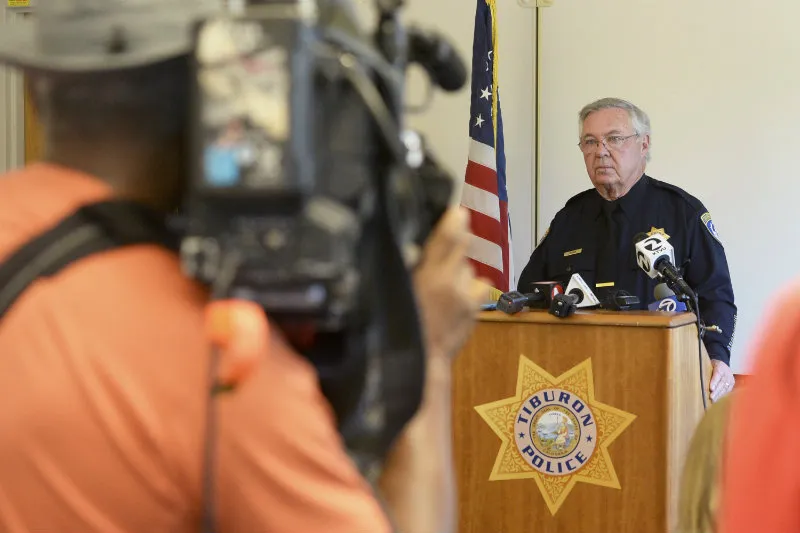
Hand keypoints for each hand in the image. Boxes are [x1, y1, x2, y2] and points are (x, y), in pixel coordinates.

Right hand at [413, 207, 485, 360]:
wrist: (422, 359)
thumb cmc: (400, 325)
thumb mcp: (398, 290)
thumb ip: (412, 266)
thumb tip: (419, 247)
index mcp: (425, 275)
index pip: (447, 237)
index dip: (453, 220)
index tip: (456, 211)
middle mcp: (449, 281)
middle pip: (461, 246)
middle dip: (454, 244)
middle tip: (439, 254)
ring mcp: (465, 295)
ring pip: (467, 267)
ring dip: (458, 270)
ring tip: (443, 285)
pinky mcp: (475, 306)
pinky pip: (478, 284)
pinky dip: (471, 286)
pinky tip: (458, 297)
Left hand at [709, 360, 734, 402]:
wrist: (722, 364)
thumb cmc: (712, 364)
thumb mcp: (708, 363)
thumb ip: (705, 369)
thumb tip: (698, 376)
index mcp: (720, 366)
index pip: (717, 374)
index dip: (714, 382)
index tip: (711, 388)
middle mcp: (727, 372)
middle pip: (722, 382)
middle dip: (716, 391)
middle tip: (711, 397)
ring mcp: (730, 378)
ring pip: (725, 387)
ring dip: (719, 394)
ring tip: (713, 400)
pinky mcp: (732, 383)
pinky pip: (728, 389)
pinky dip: (722, 394)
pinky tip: (717, 398)